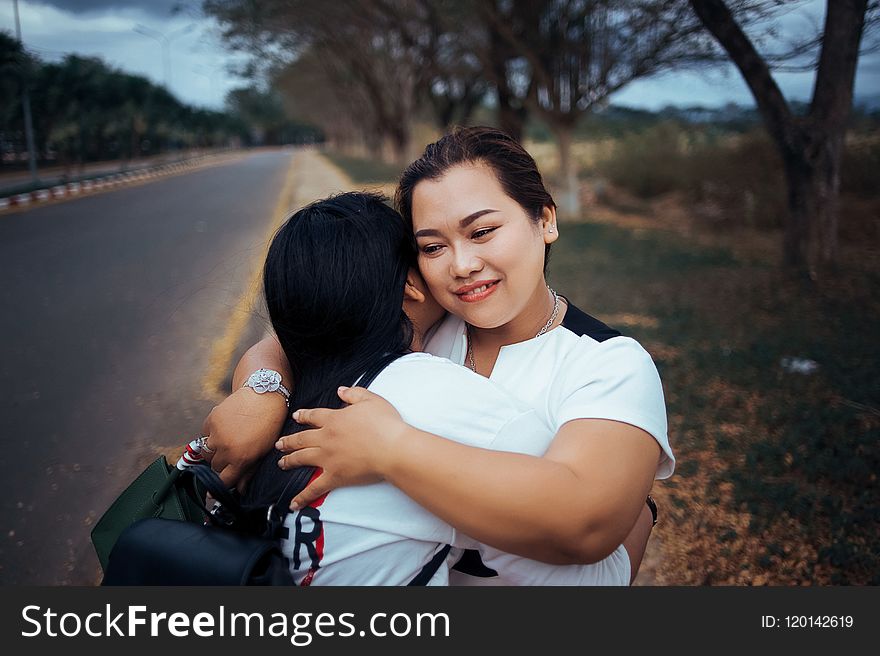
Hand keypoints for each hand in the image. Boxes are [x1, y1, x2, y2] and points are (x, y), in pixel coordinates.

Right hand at [201, 387, 287, 490]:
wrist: (264, 396)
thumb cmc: (269, 424)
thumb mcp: (264, 451)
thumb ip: (249, 472)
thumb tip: (240, 489)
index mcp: (241, 459)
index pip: (223, 481)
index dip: (223, 482)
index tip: (222, 482)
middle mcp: (226, 449)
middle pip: (214, 466)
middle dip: (222, 463)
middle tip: (233, 452)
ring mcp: (216, 435)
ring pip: (206, 452)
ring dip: (214, 450)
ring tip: (228, 440)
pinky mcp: (210, 421)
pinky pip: (204, 434)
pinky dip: (211, 434)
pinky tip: (225, 427)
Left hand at [276, 386, 407, 508]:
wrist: (392, 448)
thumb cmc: (385, 424)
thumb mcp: (371, 400)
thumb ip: (354, 393)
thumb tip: (340, 390)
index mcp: (334, 419)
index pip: (313, 416)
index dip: (303, 416)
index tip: (295, 416)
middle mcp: (326, 438)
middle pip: (301, 438)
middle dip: (288, 441)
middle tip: (279, 444)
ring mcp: (328, 458)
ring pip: (302, 458)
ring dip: (289, 461)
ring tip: (281, 463)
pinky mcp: (334, 476)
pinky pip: (314, 488)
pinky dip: (303, 496)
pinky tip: (293, 502)